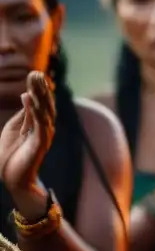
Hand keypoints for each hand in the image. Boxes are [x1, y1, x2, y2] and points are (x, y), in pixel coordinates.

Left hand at [0, 72, 55, 217]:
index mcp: (39, 122)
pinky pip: (41, 124)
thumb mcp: (15, 128)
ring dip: (41, 96)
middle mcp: (45, 126)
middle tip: (37, 72)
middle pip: (45, 103)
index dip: (38, 87)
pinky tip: (33, 102)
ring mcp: (44, 134)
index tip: (34, 73)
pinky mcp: (40, 143)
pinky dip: (37, 112)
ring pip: (44, 111)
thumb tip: (27, 94)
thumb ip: (23, 113)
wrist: (12, 178)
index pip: (40, 101)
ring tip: (37, 82)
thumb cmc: (12, 154)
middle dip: (41, 88)